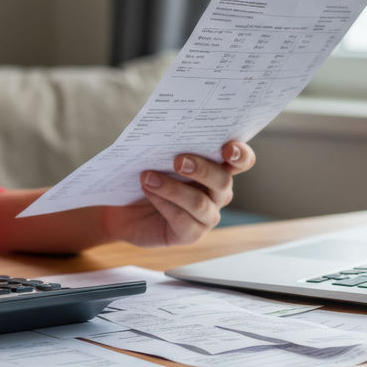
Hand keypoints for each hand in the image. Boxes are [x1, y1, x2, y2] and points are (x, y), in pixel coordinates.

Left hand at [101, 141, 256, 246]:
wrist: (124, 208)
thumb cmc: (147, 175)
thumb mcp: (158, 157)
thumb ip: (171, 147)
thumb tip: (168, 132)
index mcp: (218, 169)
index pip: (241, 161)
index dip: (240, 154)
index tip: (226, 147)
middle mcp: (218, 193)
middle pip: (223, 181)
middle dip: (202, 169)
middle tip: (177, 160)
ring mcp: (207, 216)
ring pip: (199, 203)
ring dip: (172, 188)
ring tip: (148, 177)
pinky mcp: (191, 234)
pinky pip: (182, 219)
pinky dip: (163, 203)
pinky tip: (147, 191)